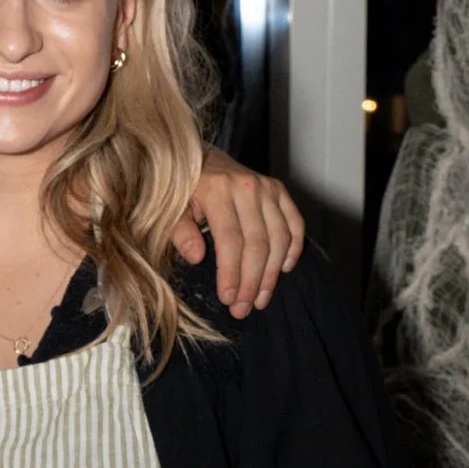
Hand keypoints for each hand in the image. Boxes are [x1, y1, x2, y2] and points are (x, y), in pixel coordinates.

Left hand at [169, 150, 304, 315]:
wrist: (202, 159)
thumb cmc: (186, 190)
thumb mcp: (174, 209)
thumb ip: (181, 233)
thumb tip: (196, 257)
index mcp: (218, 190)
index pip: (230, 240)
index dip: (231, 273)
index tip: (227, 299)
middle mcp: (247, 187)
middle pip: (257, 244)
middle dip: (251, 281)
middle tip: (243, 308)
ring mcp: (267, 188)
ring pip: (279, 238)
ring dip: (272, 273)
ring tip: (260, 299)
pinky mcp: (280, 190)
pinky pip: (295, 223)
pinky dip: (294, 248)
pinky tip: (284, 270)